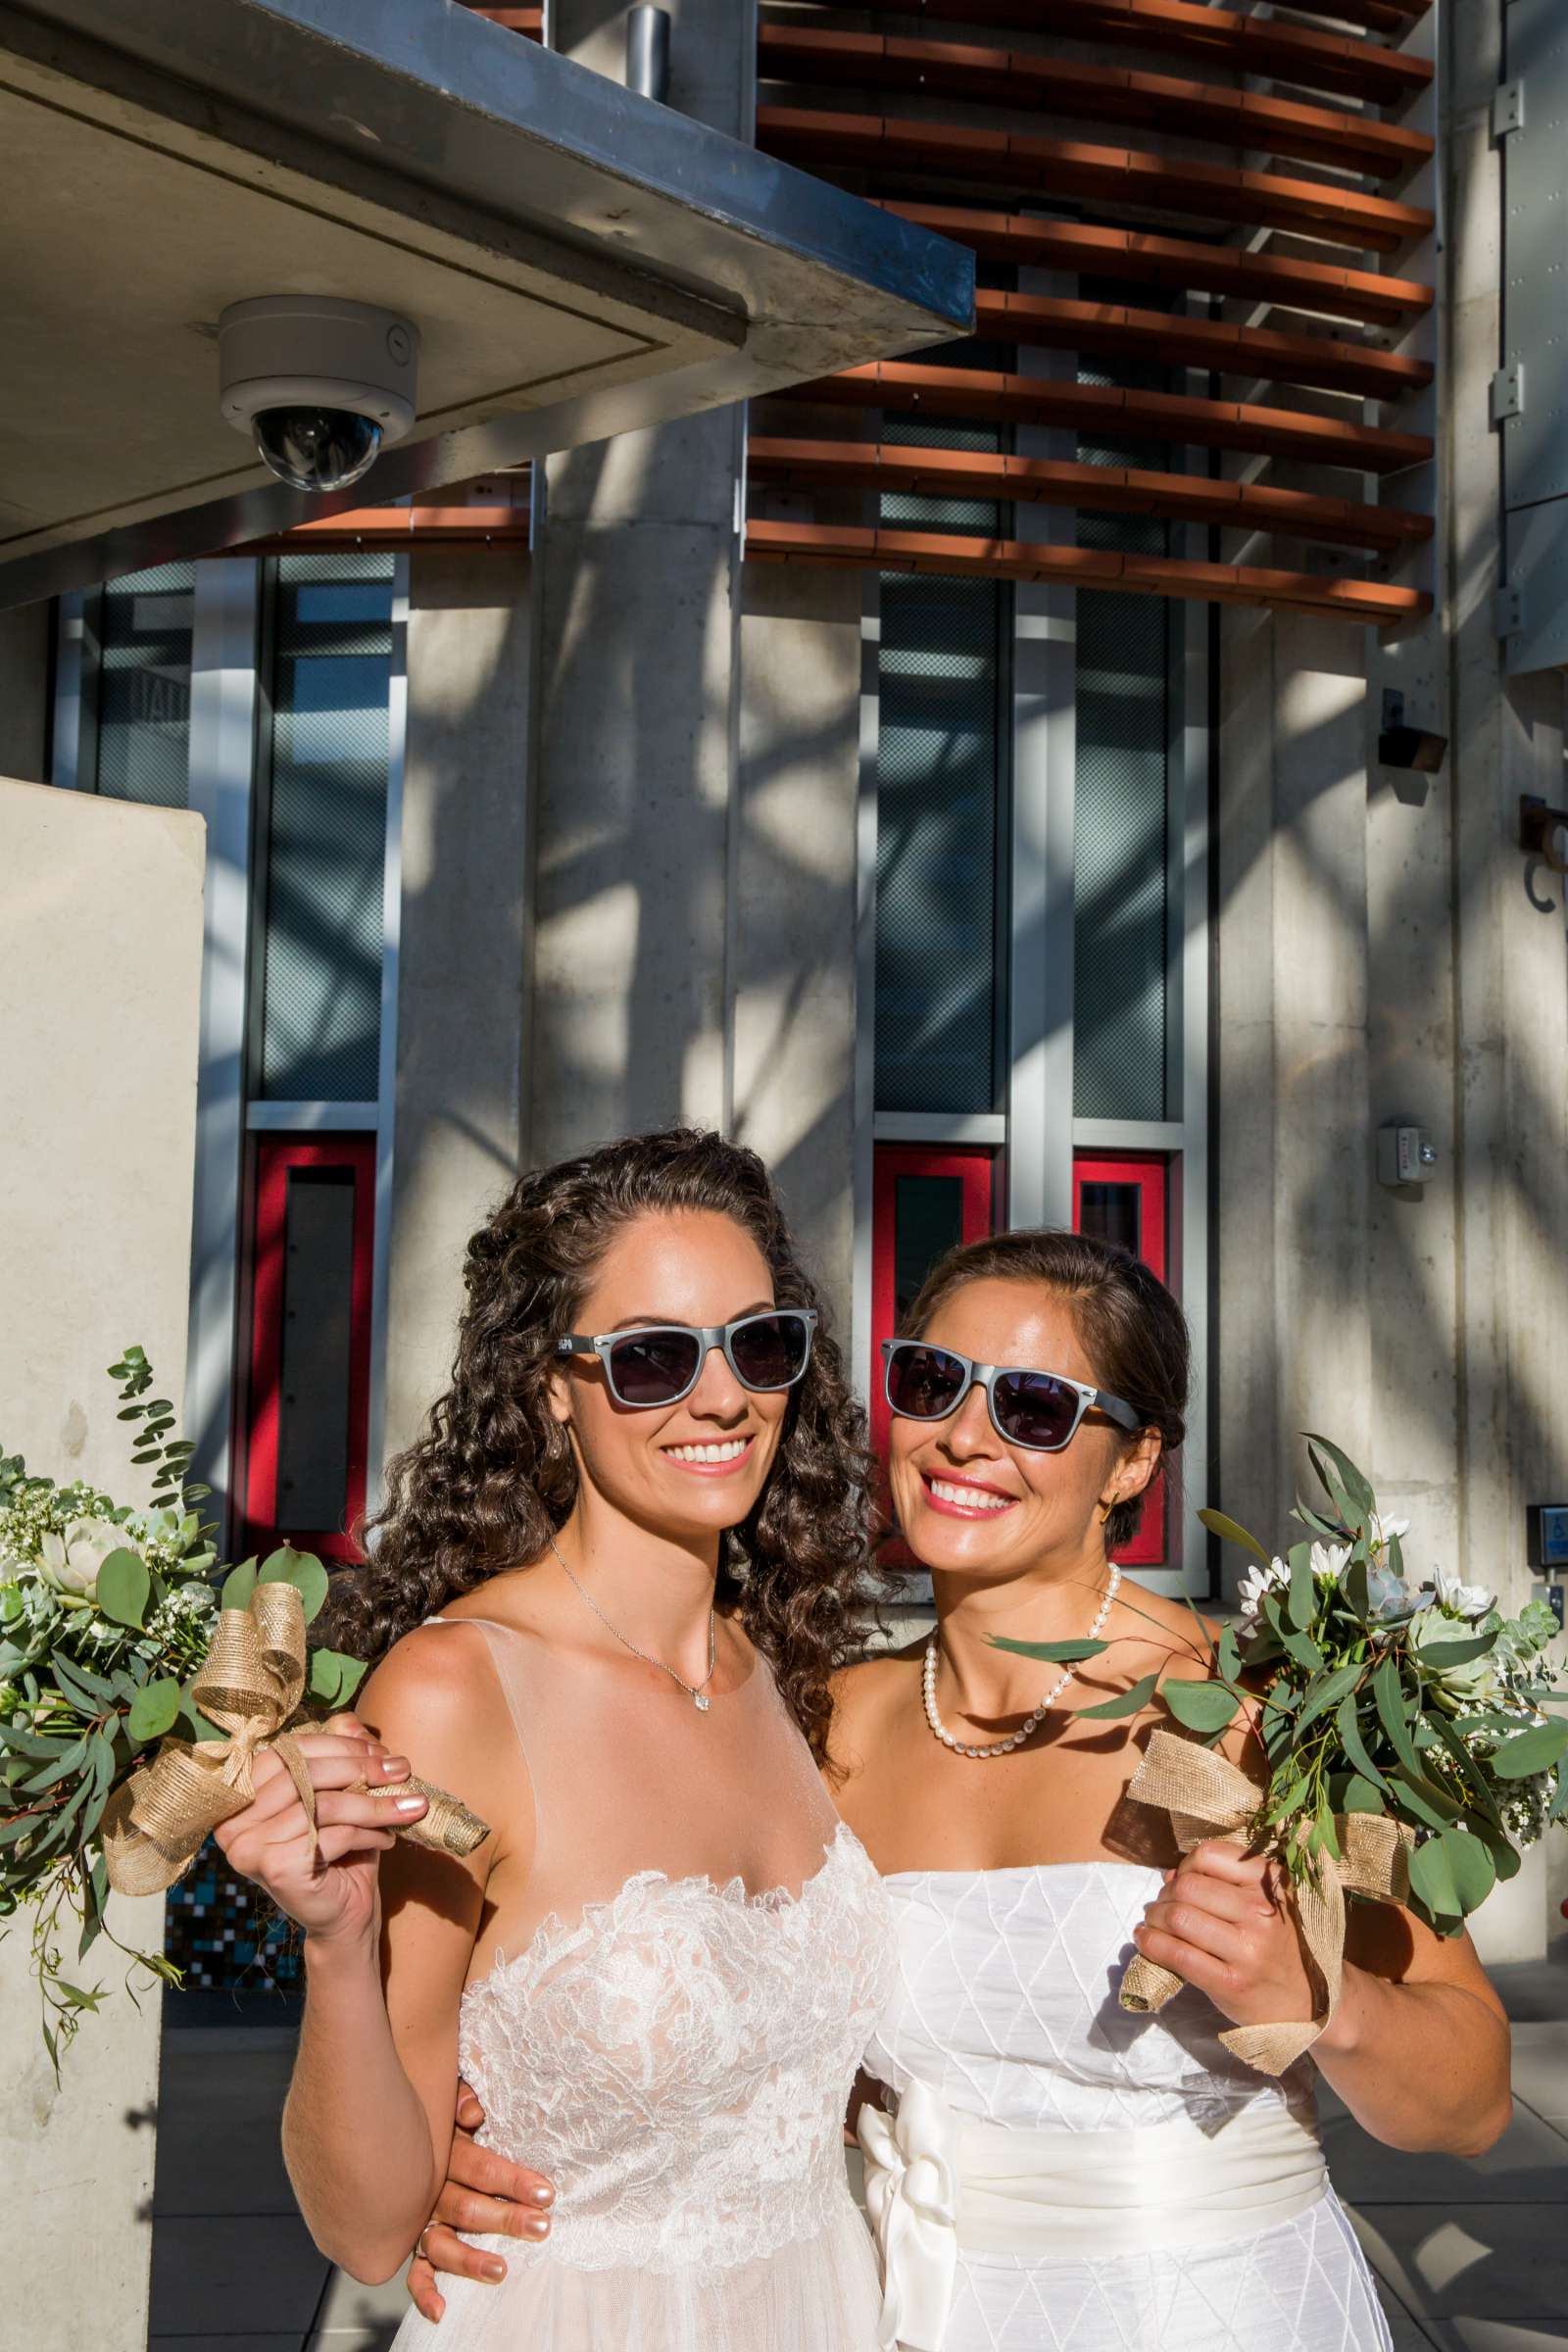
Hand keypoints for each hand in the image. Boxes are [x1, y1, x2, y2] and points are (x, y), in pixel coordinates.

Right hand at [213, 1712, 426, 1945]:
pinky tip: (387, 1839)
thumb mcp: (341, 1795)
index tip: (382, 1752)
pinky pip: (333, 1835)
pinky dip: (368, 1834)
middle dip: (362, 1769)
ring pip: (324, 1805)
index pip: (290, 1751)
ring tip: (408, 1807)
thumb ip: (340, 1757)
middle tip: (402, 1771)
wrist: (343, 1915)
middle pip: (306, 1775)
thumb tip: (353, 1723)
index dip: (340, 1746)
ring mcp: (249, 1847)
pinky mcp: (275, 1869)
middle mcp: (234, 1821)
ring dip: (375, 1804)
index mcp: (240, 1794)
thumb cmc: (339, 1850)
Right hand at [407, 2078, 554, 2323]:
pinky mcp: (409, 2242)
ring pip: (442, 2244)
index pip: (482, 2168)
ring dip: (471, 2260)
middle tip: (539, 2227)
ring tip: (500, 2270)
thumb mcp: (444, 2095)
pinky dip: (425, 2293)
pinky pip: (414, 2271)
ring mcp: (418, 2218)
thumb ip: (460, 2097)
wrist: (380, 2122)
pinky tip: (440, 2310)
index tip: (544, 2192)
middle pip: (467, 2208)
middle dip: (506, 2219)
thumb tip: (474, 2110)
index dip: (512, 2180)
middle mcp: (429, 2188)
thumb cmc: (430, 2112)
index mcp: (444, 2152)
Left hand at [1131, 1841, 1316, 2032]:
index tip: (1183, 1882)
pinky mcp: (1231, 1983)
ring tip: (1153, 1923)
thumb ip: (1224, 1883)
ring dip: (1153, 1917)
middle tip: (1162, 1907)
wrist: (1311, 2002)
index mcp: (1273, 1883)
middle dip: (1164, 1895)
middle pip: (1187, 1886)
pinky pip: (1177, 1954)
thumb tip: (1169, 1875)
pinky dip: (1151, 1944)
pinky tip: (1146, 1941)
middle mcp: (1262, 1912)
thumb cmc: (1281, 1945)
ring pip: (1178, 1916)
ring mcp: (1248, 1949)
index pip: (1209, 1855)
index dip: (1186, 1865)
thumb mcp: (1269, 1903)